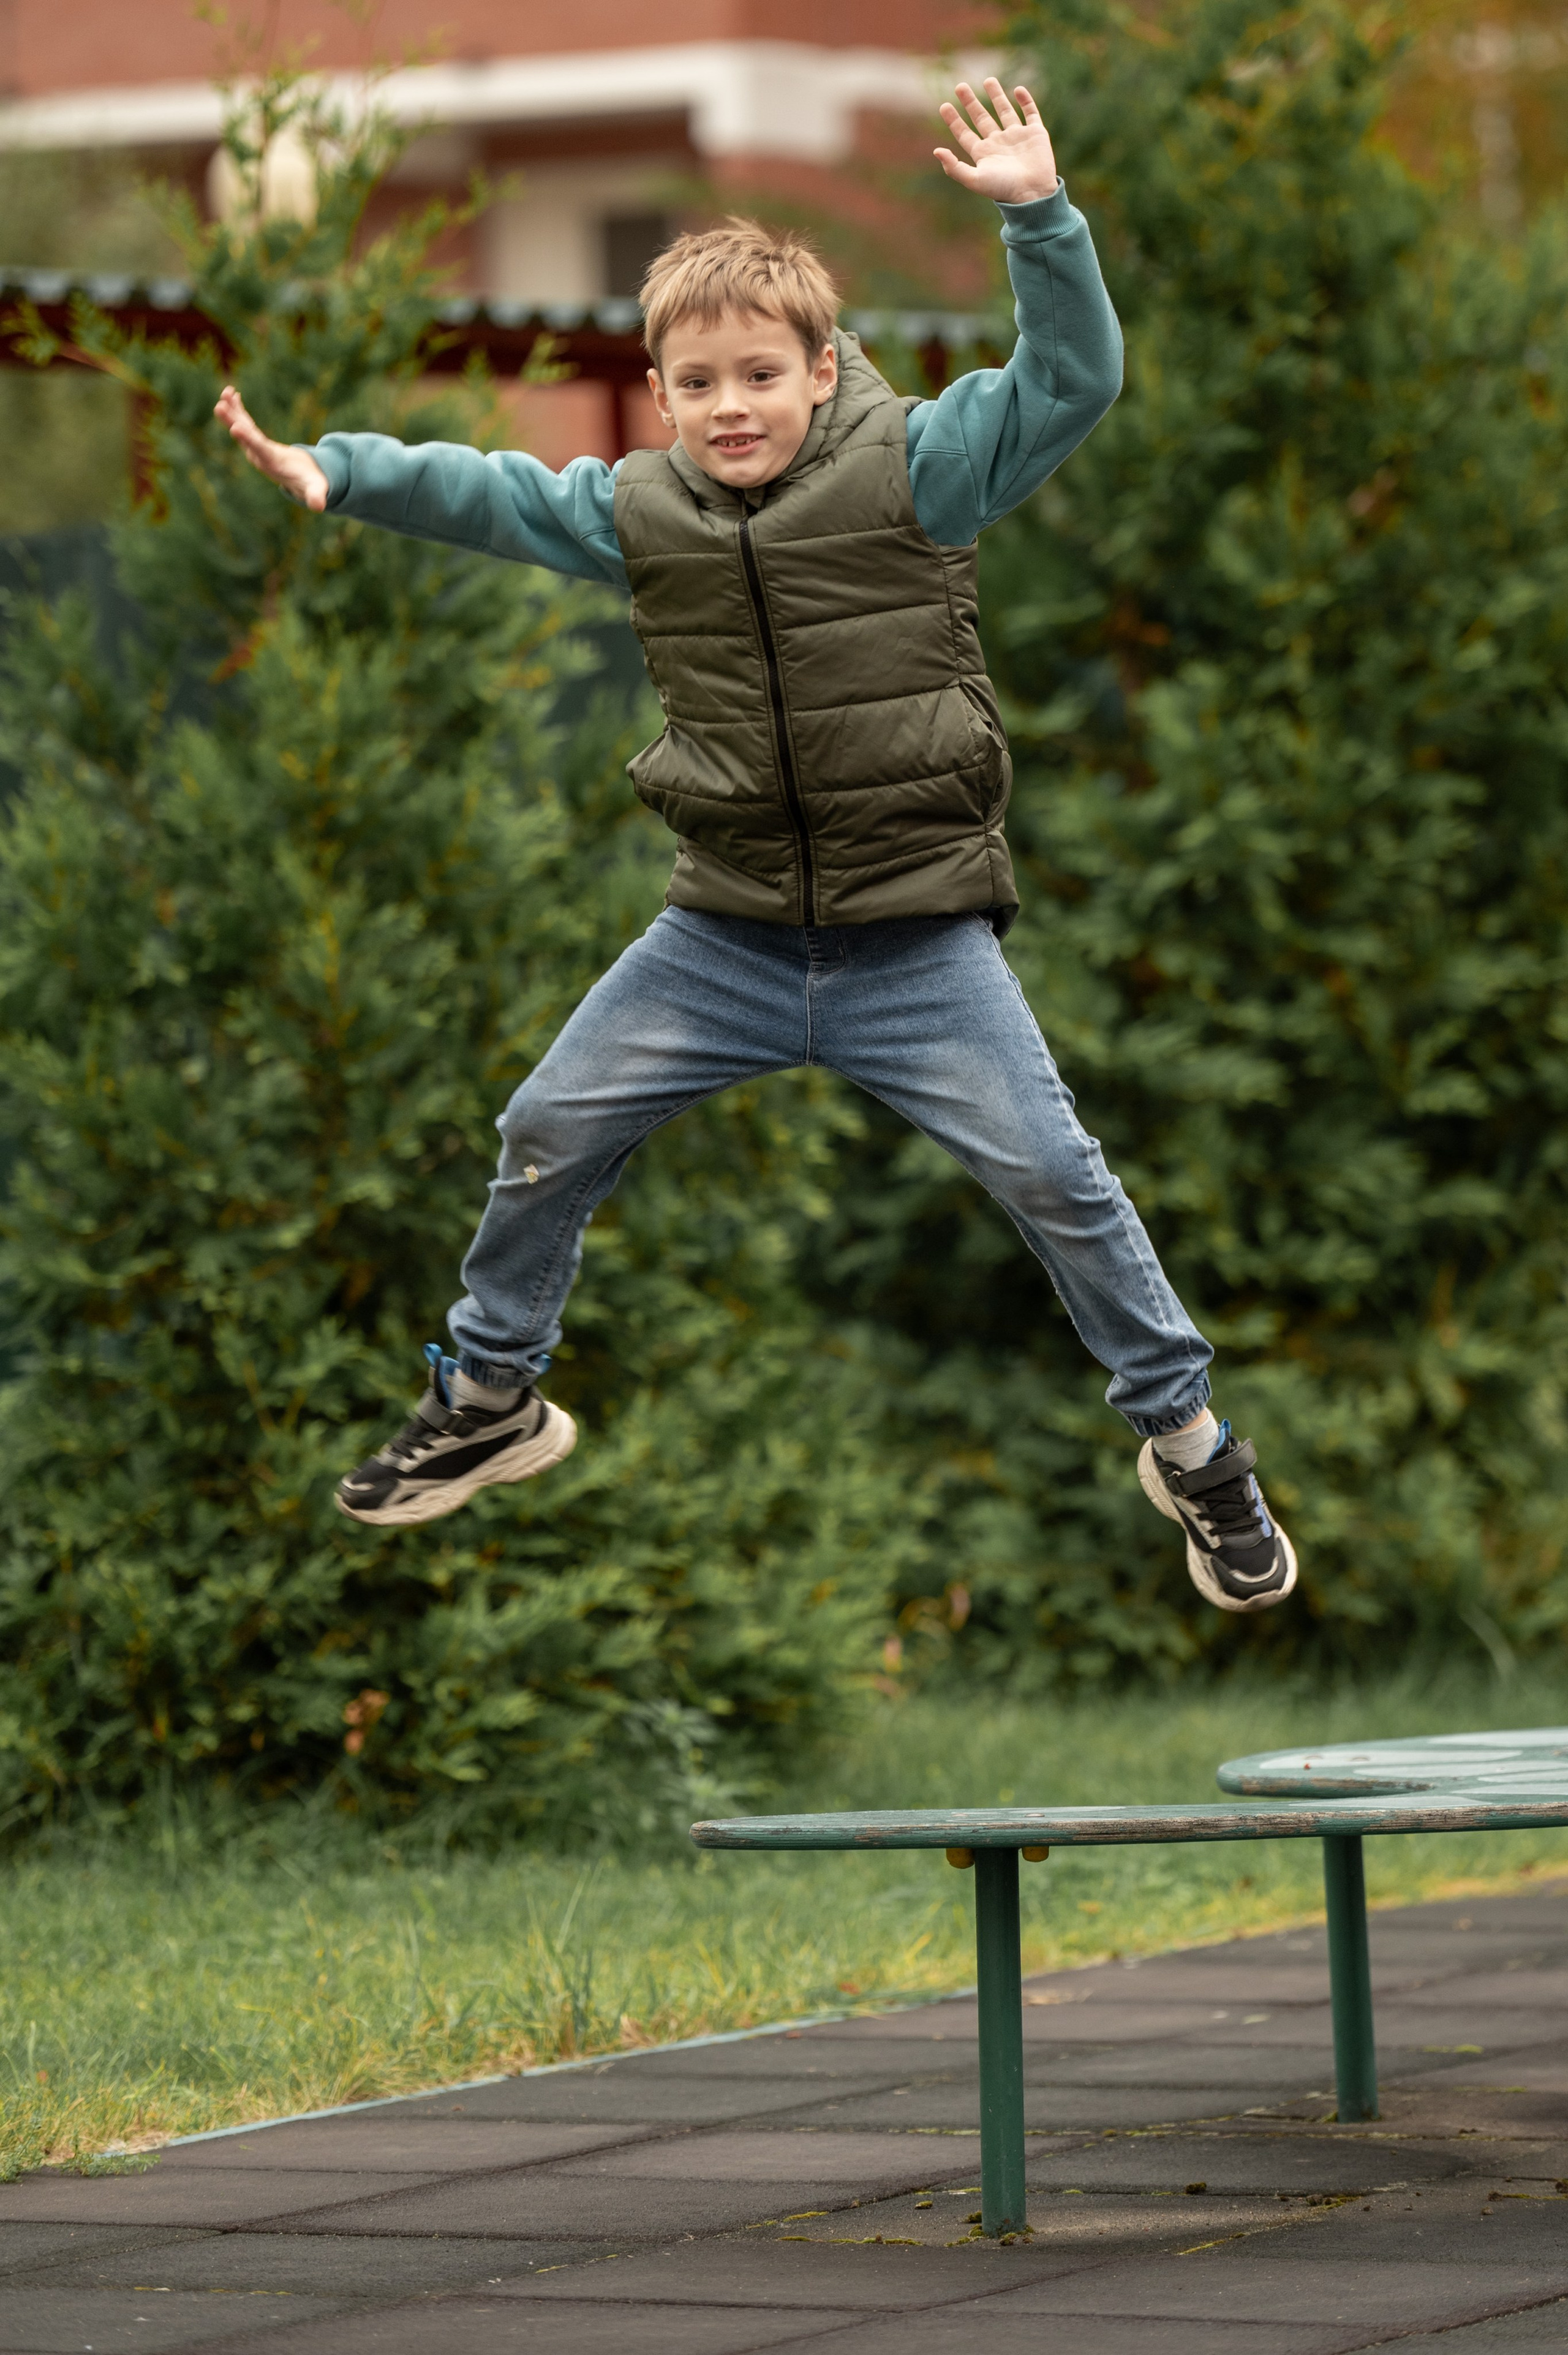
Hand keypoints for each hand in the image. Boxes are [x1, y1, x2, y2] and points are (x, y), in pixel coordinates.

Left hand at [214, 384, 328, 510]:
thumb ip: (316, 495)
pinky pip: (245, 422)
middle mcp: (259, 455)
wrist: (302, 481)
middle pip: (244, 437)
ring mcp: (256, 447)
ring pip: (241, 426)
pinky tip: (231, 394)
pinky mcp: (257, 440)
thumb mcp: (315, 488)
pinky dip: (238, 409)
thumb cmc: (310, 482)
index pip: (259, 450)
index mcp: (272, 463)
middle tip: (219, 407)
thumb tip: (319, 506)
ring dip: (232, 411)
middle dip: (232, 421)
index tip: (235, 427)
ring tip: (223, 393)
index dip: (248, 439)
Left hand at [935, 78, 1057, 205]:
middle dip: (970, 103)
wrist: (1032, 193)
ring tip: (988, 80)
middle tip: (960, 86)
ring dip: (996, 96)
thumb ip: (954, 167)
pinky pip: (1030, 113)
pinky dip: (1026, 101)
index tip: (944, 106)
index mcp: (984, 154)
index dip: (954, 121)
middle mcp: (998, 143)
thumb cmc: (1003, 189)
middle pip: (981, 118)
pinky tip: (1018, 90)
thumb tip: (936, 151)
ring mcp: (1017, 137)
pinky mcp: (1035, 134)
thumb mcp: (975, 179)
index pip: (965, 134)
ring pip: (1004, 111)